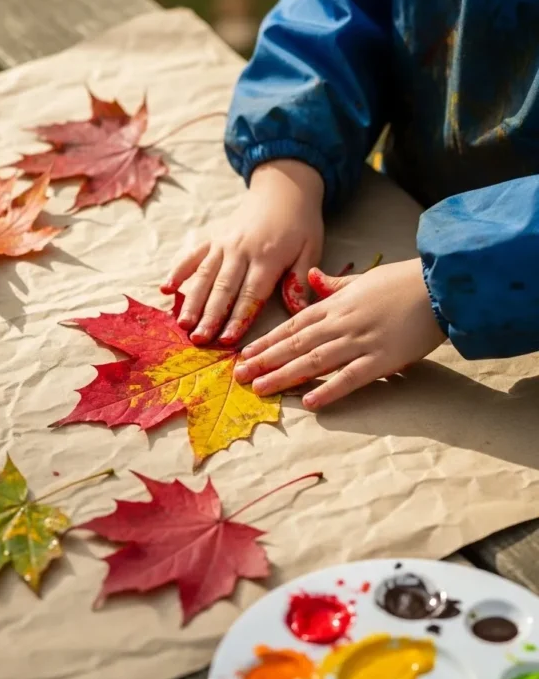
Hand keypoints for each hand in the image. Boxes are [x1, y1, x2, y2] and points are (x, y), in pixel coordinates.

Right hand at [162, 160, 323, 345]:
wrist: (283, 189)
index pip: (251, 293)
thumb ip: (300, 279)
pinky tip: (167, 289)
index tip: (228, 339)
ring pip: (204, 276)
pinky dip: (179, 271)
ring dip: (193, 301)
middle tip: (199, 340)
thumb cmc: (300, 224)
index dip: (239, 318)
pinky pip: (193, 256)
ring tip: (183, 323)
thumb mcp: (311, 249)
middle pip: (223, 288)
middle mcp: (241, 250)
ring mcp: (223, 244)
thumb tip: (297, 310)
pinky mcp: (213, 238)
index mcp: (267, 257)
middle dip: (210, 316)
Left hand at [234, 258, 446, 407]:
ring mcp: (360, 342)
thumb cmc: (403, 282)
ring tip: (261, 388)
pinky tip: (308, 402)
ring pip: (313, 361)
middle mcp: (341, 323)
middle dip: (265, 360)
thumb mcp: (363, 279)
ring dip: (284, 376)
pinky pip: (349, 378)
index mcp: (336, 304)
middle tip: (240, 376)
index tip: (245, 353)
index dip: (267, 341)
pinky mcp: (381, 359)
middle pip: (295, 345)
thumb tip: (311, 276)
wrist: (439, 285)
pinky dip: (328, 390)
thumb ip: (335, 284)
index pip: (292, 326)